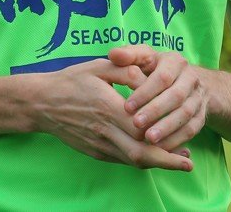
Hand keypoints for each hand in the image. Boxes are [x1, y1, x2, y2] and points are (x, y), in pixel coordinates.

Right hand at [34, 57, 192, 171]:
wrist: (40, 103)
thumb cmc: (70, 81)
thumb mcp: (97, 67)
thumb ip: (125, 70)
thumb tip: (148, 79)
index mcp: (107, 107)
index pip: (142, 130)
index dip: (165, 138)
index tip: (186, 139)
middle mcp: (104, 130)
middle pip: (141, 154)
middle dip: (168, 161)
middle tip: (189, 163)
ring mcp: (98, 144)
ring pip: (133, 161)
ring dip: (157, 163)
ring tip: (179, 161)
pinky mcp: (94, 151)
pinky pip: (122, 160)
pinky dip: (141, 160)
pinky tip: (153, 154)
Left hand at [109, 44, 208, 150]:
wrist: (185, 81)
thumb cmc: (154, 68)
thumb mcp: (143, 57)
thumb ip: (129, 55)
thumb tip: (113, 54)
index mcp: (176, 61)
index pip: (162, 78)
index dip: (145, 93)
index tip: (127, 106)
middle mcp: (191, 78)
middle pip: (176, 97)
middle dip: (156, 111)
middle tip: (136, 124)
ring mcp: (198, 98)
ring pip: (186, 115)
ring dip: (167, 128)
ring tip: (148, 139)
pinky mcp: (201, 115)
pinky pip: (192, 130)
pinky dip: (177, 140)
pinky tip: (161, 148)